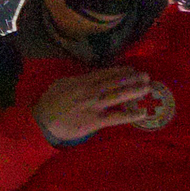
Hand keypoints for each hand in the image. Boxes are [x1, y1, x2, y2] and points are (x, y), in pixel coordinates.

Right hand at [30, 66, 155, 142]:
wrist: (42, 122)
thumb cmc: (49, 102)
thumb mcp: (61, 84)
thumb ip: (78, 79)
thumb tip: (91, 76)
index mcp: (82, 81)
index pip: (105, 74)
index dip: (120, 71)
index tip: (132, 69)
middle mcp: (90, 91)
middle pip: (115, 82)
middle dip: (132, 78)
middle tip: (146, 76)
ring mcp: (93, 106)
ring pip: (117, 96)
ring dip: (134, 91)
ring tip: (148, 88)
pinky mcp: (94, 121)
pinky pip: (115, 118)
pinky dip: (130, 115)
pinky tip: (142, 113)